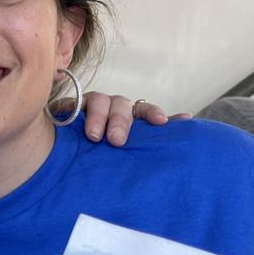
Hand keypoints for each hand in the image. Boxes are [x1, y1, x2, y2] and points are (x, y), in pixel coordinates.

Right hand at [69, 93, 190, 146]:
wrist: (71, 152)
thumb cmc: (106, 147)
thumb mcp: (132, 142)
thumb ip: (154, 134)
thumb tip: (188, 120)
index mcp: (128, 114)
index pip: (142, 109)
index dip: (151, 113)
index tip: (161, 122)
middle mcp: (109, 106)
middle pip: (118, 104)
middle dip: (119, 121)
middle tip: (117, 141)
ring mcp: (87, 106)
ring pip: (95, 102)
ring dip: (97, 118)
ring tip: (94, 137)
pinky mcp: (65, 110)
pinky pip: (68, 106)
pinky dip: (69, 110)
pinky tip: (66, 119)